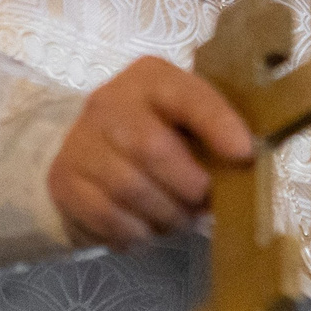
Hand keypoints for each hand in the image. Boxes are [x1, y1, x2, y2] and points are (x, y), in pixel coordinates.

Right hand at [46, 57, 251, 249]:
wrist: (91, 153)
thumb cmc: (159, 137)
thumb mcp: (188, 125)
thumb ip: (216, 138)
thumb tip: (245, 167)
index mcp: (151, 79)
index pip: (186, 95)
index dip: (216, 123)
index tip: (243, 154)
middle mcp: (109, 102)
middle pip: (152, 148)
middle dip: (188, 185)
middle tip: (204, 203)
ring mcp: (81, 141)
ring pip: (130, 188)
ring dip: (165, 214)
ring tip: (178, 218)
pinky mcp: (65, 180)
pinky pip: (107, 216)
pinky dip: (136, 231)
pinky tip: (146, 228)